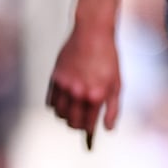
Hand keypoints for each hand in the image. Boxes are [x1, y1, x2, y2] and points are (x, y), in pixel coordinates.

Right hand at [45, 26, 120, 149]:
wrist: (93, 33)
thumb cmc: (108, 58)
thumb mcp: (117, 83)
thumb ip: (113, 108)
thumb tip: (107, 129)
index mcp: (96, 96)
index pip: (87, 125)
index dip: (88, 132)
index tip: (88, 134)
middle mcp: (79, 93)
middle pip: (71, 122)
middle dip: (76, 125)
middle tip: (80, 122)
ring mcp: (65, 86)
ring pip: (59, 114)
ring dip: (65, 116)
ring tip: (72, 111)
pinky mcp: (55, 78)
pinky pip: (50, 102)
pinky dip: (55, 106)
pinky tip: (64, 101)